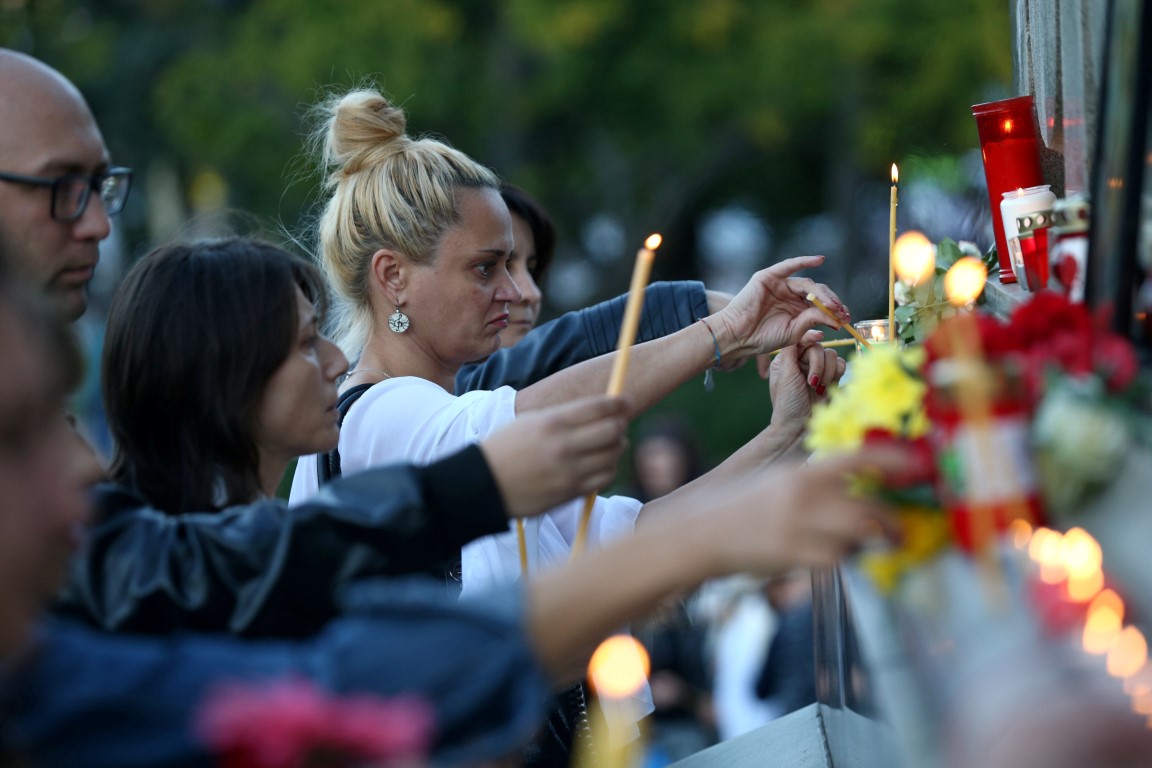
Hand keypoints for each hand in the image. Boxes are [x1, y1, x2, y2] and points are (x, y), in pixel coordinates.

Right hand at [481, 396, 627, 518]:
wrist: (484, 484)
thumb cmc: (506, 449)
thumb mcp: (531, 421)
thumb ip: (564, 416)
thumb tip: (600, 410)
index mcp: (553, 422)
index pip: (599, 407)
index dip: (619, 402)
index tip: (627, 401)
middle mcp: (564, 445)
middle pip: (613, 430)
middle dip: (620, 425)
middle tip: (618, 425)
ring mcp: (569, 470)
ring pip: (613, 455)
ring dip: (617, 448)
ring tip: (610, 445)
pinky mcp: (571, 491)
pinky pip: (605, 478)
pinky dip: (609, 469)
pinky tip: (601, 465)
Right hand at [688, 447, 905, 575]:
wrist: (702, 532)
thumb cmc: (743, 504)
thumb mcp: (778, 480)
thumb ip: (815, 483)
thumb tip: (858, 489)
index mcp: (802, 471)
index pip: (858, 458)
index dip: (894, 460)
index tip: (918, 465)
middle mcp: (804, 496)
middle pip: (869, 509)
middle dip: (892, 522)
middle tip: (900, 530)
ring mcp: (800, 527)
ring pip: (857, 537)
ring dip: (864, 542)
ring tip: (858, 543)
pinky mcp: (794, 555)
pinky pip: (836, 559)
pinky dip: (841, 557)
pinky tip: (829, 554)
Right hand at [711, 256, 849, 365]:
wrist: (739, 336)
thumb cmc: (763, 338)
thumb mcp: (794, 332)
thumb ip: (812, 321)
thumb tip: (834, 316)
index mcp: (797, 310)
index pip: (821, 305)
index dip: (835, 310)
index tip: (846, 318)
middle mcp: (790, 296)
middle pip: (818, 293)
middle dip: (832, 302)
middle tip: (841, 311)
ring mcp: (780, 285)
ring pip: (808, 284)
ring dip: (822, 293)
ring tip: (832, 304)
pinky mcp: (769, 277)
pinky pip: (789, 266)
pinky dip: (804, 261)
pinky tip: (819, 260)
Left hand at [767, 330, 845, 438]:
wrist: (799, 428)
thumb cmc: (788, 403)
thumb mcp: (784, 374)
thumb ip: (791, 350)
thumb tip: (802, 331)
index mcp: (788, 358)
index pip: (802, 339)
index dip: (811, 337)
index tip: (818, 337)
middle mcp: (803, 361)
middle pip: (820, 347)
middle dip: (818, 364)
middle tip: (811, 383)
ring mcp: (818, 370)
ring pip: (832, 355)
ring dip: (827, 372)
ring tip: (818, 389)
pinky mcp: (832, 378)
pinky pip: (841, 365)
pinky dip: (837, 374)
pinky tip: (828, 387)